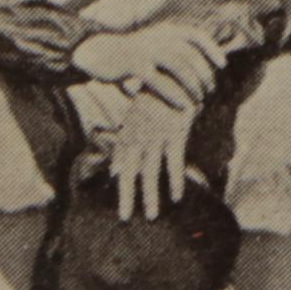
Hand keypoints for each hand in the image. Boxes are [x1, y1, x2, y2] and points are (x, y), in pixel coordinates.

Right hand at [81, 20, 226, 107]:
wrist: (101, 52)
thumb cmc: (135, 52)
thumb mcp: (157, 42)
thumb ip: (175, 48)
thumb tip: (200, 62)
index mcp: (168, 30)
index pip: (197, 36)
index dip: (212, 50)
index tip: (223, 65)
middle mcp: (161, 37)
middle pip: (191, 55)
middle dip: (204, 73)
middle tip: (210, 90)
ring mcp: (148, 50)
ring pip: (179, 67)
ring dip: (193, 85)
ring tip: (199, 100)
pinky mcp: (135, 66)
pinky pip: (159, 81)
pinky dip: (174, 94)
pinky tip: (183, 105)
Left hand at [107, 90, 197, 221]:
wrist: (173, 69)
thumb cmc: (154, 97)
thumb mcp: (134, 121)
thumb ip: (123, 148)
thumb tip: (112, 172)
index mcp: (128, 136)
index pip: (120, 169)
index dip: (120, 192)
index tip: (122, 214)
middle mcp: (139, 138)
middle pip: (131, 174)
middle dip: (128, 198)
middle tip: (127, 220)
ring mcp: (157, 136)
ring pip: (151, 173)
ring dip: (151, 196)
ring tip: (152, 216)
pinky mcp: (176, 132)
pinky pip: (175, 162)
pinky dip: (176, 180)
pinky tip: (177, 196)